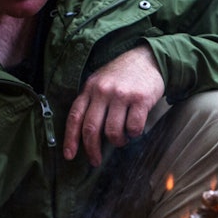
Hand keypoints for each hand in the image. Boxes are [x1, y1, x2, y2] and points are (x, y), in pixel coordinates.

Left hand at [64, 44, 165, 165]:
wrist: (148, 58)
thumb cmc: (123, 75)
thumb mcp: (100, 81)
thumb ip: (92, 101)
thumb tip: (85, 134)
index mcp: (90, 88)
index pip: (75, 116)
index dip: (70, 139)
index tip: (69, 155)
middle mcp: (103, 91)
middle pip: (91, 129)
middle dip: (92, 150)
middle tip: (96, 160)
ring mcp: (122, 95)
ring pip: (113, 132)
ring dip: (118, 141)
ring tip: (122, 138)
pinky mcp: (140, 99)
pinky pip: (134, 127)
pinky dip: (134, 133)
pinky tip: (135, 128)